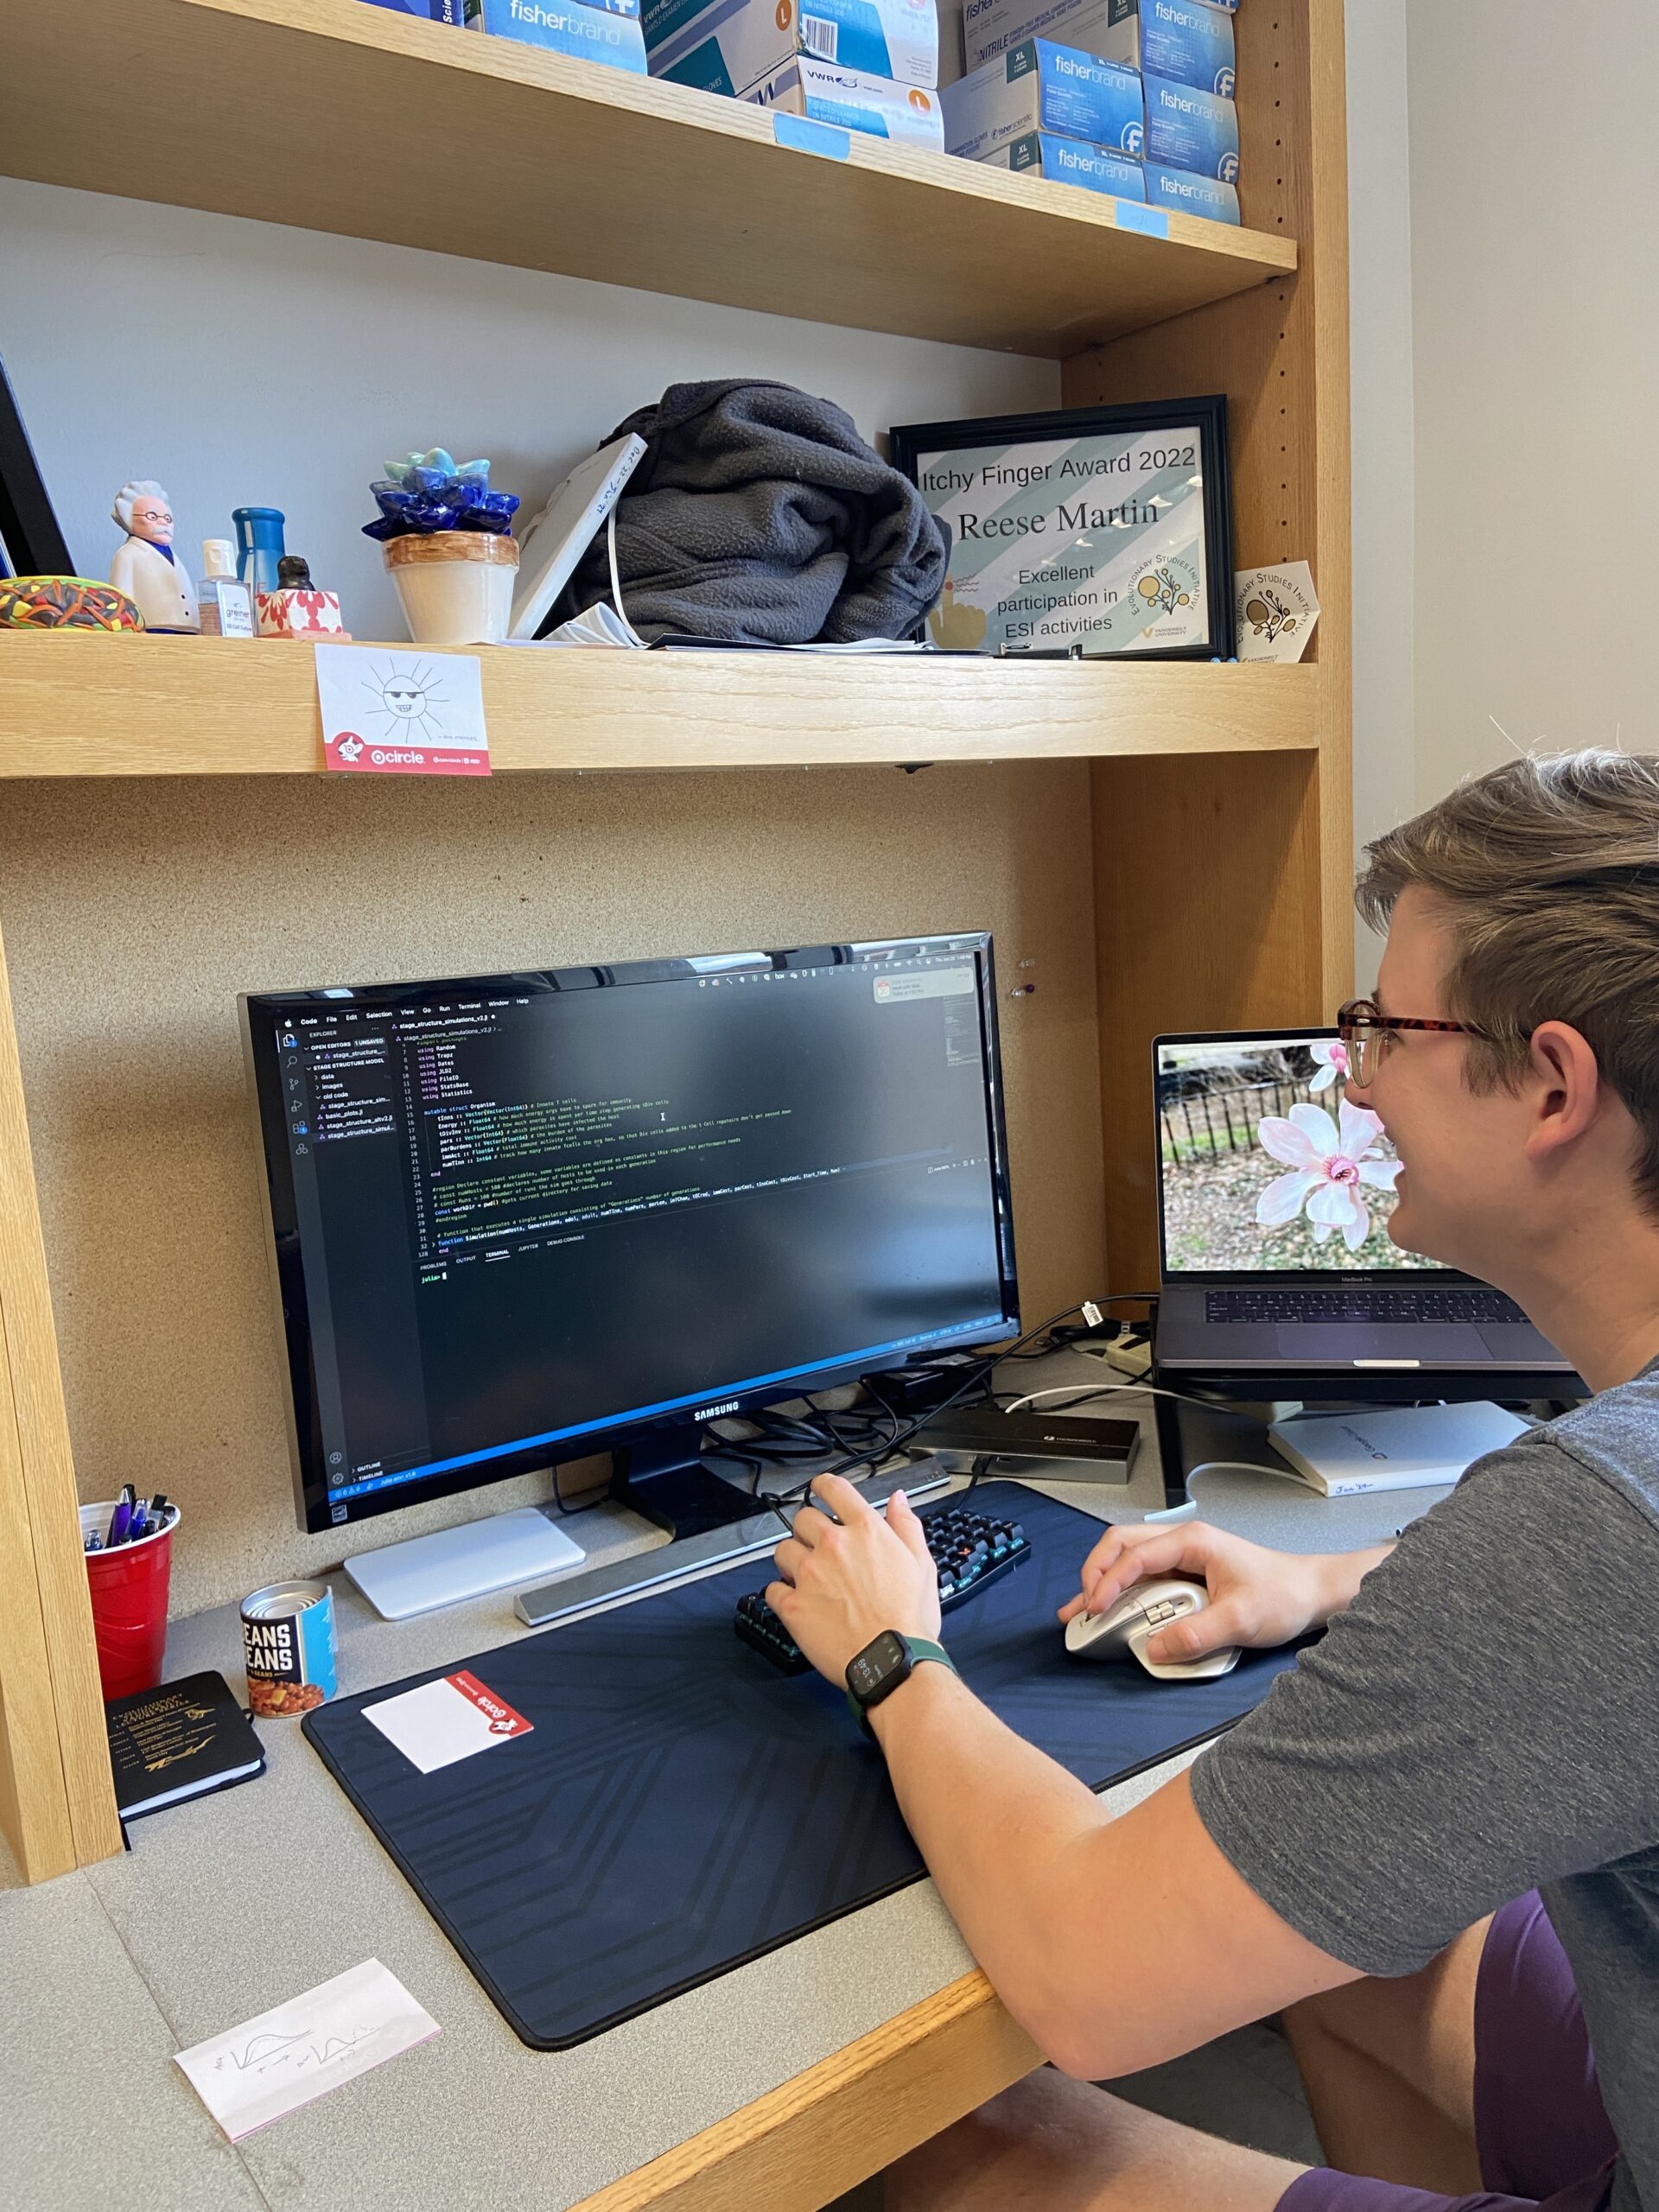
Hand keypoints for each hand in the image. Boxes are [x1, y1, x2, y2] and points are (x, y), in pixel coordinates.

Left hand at [767, 1475, 943, 1684]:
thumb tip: (898, 1499)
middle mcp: (833, 1545)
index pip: (833, 1488)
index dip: (823, 1485)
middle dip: (809, 1531)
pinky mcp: (792, 1605)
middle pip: (803, 1518)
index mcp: (865, 1530)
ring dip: (792, 1560)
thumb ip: (906, 1525)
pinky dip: (780, 1594)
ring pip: (783, 1550)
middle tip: (819, 1549)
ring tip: (807, 1578)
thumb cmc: (909, 1619)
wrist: (893, 1661)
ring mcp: (809, 1574)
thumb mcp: (922, 1564)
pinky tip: (797, 1603)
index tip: (820, 1490)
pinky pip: (772, 1589)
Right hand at [1058, 1520, 1331, 1665]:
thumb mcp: (1241, 1619)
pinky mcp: (1187, 1574)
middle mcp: (1183, 1543)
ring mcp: (1183, 1557)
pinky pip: (1144, 1577)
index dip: (1108, 1583)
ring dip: (1104, 1582)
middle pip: (1120, 1546)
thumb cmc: (1284, 1594)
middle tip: (1081, 1608)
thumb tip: (1155, 1647)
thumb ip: (1196, 1635)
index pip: (1134, 1556)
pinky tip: (1115, 1612)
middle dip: (1093, 1575)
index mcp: (1192, 1542)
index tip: (1096, 1611)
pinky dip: (1123, 1593)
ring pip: (1128, 1559)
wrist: (1311, 1593)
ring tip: (1083, 1611)